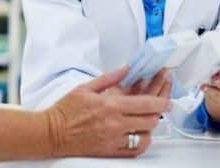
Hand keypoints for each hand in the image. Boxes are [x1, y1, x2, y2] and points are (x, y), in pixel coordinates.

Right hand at [45, 66, 169, 157]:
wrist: (52, 133)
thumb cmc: (66, 110)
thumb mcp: (86, 87)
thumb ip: (110, 78)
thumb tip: (126, 68)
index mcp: (110, 105)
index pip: (146, 104)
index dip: (161, 101)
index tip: (168, 100)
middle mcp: (114, 124)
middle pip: (149, 120)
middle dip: (159, 113)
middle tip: (161, 108)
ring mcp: (113, 139)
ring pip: (145, 136)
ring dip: (150, 128)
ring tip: (149, 121)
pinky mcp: (109, 151)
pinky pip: (134, 150)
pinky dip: (142, 143)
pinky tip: (141, 136)